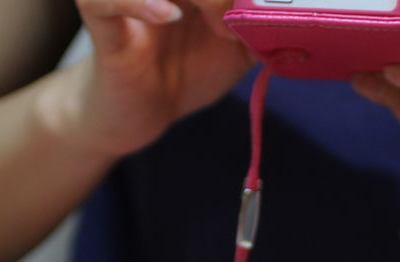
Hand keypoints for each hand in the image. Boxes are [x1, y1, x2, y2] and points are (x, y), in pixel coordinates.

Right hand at [42, 0, 255, 157]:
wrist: (140, 112)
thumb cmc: (184, 72)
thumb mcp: (237, 51)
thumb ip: (264, 29)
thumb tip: (300, 21)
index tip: (274, 4)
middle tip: (243, 23)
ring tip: (219, 29)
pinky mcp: (100, 17)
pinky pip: (105, 0)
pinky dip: (140, 2)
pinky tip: (169, 15)